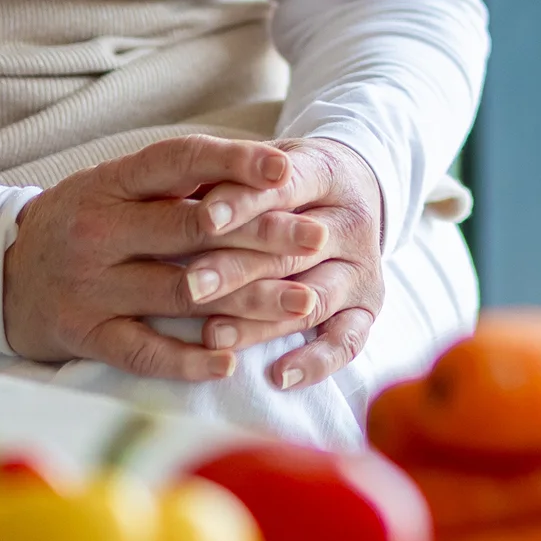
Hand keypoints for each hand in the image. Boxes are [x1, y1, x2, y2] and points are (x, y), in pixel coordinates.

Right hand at [1, 135, 312, 378]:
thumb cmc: (79, 222)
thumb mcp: (113, 186)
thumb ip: (175, 182)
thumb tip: (261, 169)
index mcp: (108, 182)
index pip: (178, 160)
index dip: (234, 162)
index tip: (286, 168)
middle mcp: (97, 231)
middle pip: (192, 230)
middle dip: (262, 234)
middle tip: (317, 236)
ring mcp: (90, 286)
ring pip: (182, 294)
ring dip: (248, 300)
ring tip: (302, 302)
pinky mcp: (83, 335)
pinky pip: (144, 351)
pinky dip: (188, 359)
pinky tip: (231, 361)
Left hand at [178, 137, 385, 394]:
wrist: (350, 191)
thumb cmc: (284, 180)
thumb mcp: (262, 164)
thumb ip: (226, 174)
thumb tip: (173, 191)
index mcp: (327, 173)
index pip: (285, 188)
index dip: (244, 204)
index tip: (204, 219)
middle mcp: (352, 222)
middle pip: (294, 249)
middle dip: (238, 268)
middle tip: (191, 287)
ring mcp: (363, 269)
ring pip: (315, 298)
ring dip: (263, 320)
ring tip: (214, 335)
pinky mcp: (368, 309)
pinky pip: (348, 342)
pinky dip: (316, 362)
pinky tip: (278, 377)